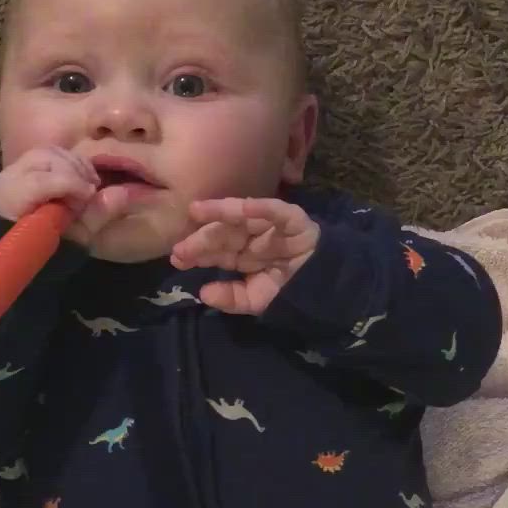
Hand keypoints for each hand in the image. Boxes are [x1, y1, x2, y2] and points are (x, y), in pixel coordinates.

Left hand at [0, 146, 130, 247]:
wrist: (19, 256)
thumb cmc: (46, 252)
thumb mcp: (73, 241)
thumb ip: (95, 215)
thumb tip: (124, 192)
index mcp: (11, 200)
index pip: (42, 180)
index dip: (72, 183)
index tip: (91, 195)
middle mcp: (7, 179)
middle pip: (46, 158)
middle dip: (74, 170)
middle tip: (92, 191)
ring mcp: (12, 171)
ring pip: (48, 152)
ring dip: (75, 164)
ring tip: (89, 184)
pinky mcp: (21, 168)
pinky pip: (48, 154)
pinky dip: (69, 162)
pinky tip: (81, 177)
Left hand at [170, 196, 319, 313]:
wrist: (330, 287)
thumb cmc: (291, 291)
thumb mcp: (257, 300)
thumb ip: (232, 299)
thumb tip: (203, 293)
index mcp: (243, 254)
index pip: (217, 251)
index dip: (197, 253)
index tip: (177, 258)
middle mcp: (253, 237)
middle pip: (224, 234)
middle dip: (202, 239)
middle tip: (181, 245)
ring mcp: (271, 226)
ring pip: (243, 217)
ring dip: (220, 213)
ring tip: (197, 211)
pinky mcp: (294, 220)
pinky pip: (276, 211)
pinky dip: (260, 207)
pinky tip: (240, 207)